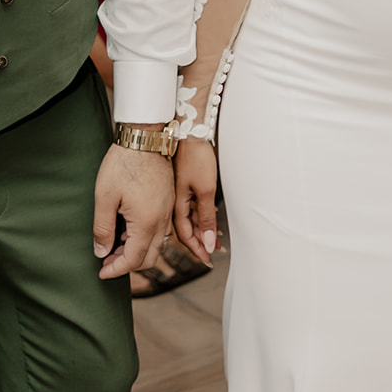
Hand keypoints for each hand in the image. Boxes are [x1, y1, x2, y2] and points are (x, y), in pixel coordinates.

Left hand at [92, 143, 173, 279]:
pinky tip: (129, 227)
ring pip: (156, 245)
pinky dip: (145, 237)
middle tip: (107, 261)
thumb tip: (101, 251)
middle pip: (149, 257)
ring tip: (116, 244)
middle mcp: (162, 221)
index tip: (102, 271)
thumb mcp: (105, 197)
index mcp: (147, 222)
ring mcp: (167, 211)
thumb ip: (103, 228)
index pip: (134, 260)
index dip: (116, 269)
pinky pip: (160, 230)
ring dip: (137, 251)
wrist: (145, 137)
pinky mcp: (168, 202)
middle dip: (128, 264)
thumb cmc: (124, 163)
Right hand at [173, 137, 218, 267]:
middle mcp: (174, 202)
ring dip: (202, 230)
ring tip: (217, 239)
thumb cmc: (195, 157)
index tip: (208, 260)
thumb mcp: (205, 190)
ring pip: (189, 218)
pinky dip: (201, 216)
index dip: (198, 249)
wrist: (187, 130)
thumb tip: (209, 243)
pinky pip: (190, 206)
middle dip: (201, 243)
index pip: (186, 235)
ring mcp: (177, 192)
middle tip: (214, 253)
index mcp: (176, 205)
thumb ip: (206, 218)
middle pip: (187, 229)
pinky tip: (210, 218)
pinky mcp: (182, 184)